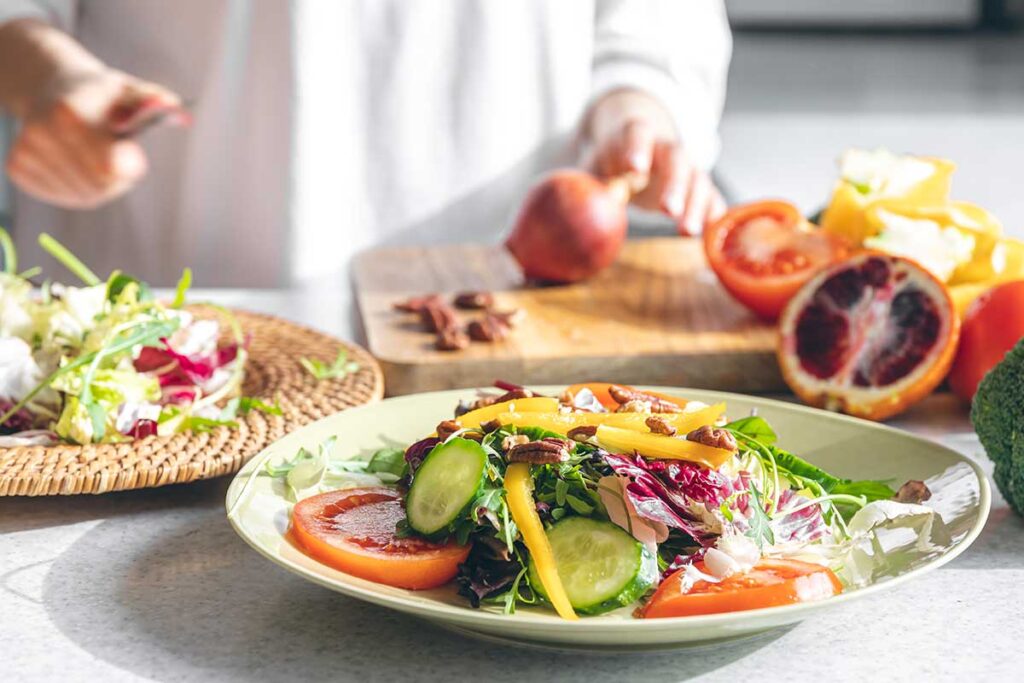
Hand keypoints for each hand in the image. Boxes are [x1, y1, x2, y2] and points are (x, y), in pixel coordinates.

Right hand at [5, 68, 181, 208]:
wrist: (52, 88)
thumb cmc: (101, 95)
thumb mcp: (130, 91)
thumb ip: (155, 103)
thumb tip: (183, 116)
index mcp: (69, 112)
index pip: (109, 168)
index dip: (130, 167)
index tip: (133, 152)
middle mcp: (40, 132)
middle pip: (98, 186)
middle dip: (119, 180)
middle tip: (118, 157)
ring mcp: (26, 151)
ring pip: (82, 197)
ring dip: (101, 187)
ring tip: (96, 158)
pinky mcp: (17, 168)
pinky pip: (63, 197)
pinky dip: (79, 189)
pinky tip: (76, 164)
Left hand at [585, 91, 726, 234]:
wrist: (638, 151)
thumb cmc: (610, 161)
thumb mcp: (595, 167)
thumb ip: (593, 183)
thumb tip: (589, 205)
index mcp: (636, 135)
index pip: (638, 134)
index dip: (637, 149)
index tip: (634, 168)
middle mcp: (667, 149)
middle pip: (676, 160)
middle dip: (674, 185)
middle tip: (668, 210)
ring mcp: (687, 167)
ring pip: (698, 180)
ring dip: (696, 206)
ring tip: (687, 232)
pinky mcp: (699, 187)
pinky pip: (712, 198)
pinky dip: (713, 215)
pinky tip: (710, 233)